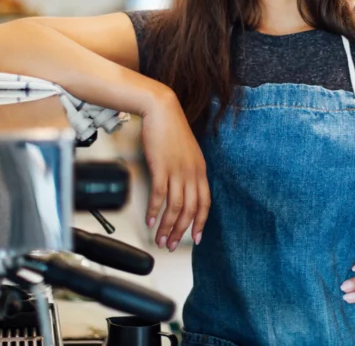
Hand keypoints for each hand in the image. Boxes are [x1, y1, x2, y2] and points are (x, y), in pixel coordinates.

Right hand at [140, 90, 209, 251]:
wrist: (162, 109)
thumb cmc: (171, 130)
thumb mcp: (187, 153)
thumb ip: (187, 171)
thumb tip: (182, 189)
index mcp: (200, 170)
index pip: (205, 203)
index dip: (200, 223)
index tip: (195, 238)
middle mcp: (192, 173)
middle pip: (189, 210)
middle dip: (180, 231)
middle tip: (170, 244)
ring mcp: (178, 171)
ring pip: (175, 207)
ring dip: (167, 226)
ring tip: (159, 239)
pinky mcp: (161, 167)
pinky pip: (159, 196)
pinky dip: (155, 211)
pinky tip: (150, 221)